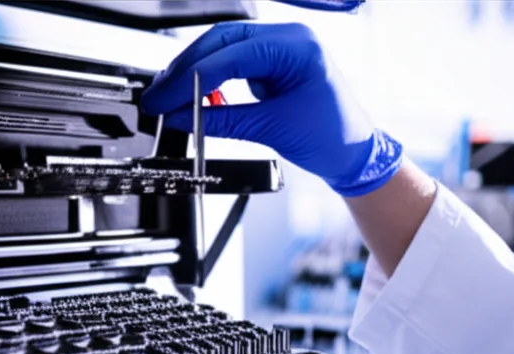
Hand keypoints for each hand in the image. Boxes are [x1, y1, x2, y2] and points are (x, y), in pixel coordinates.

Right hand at [141, 22, 402, 196]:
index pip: (229, 54)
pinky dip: (211, 80)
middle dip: (185, 71)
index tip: (165, 99)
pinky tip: (195, 97)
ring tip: (169, 98)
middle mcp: (288, 38)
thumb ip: (222, 120)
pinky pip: (233, 63)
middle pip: (220, 42)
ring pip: (223, 50)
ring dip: (194, 73)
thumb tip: (181, 117)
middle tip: (158, 97)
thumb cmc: (333, 137)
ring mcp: (280, 48)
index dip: (191, 78)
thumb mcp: (272, 129)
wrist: (355, 154)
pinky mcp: (274, 64)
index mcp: (295, 46)